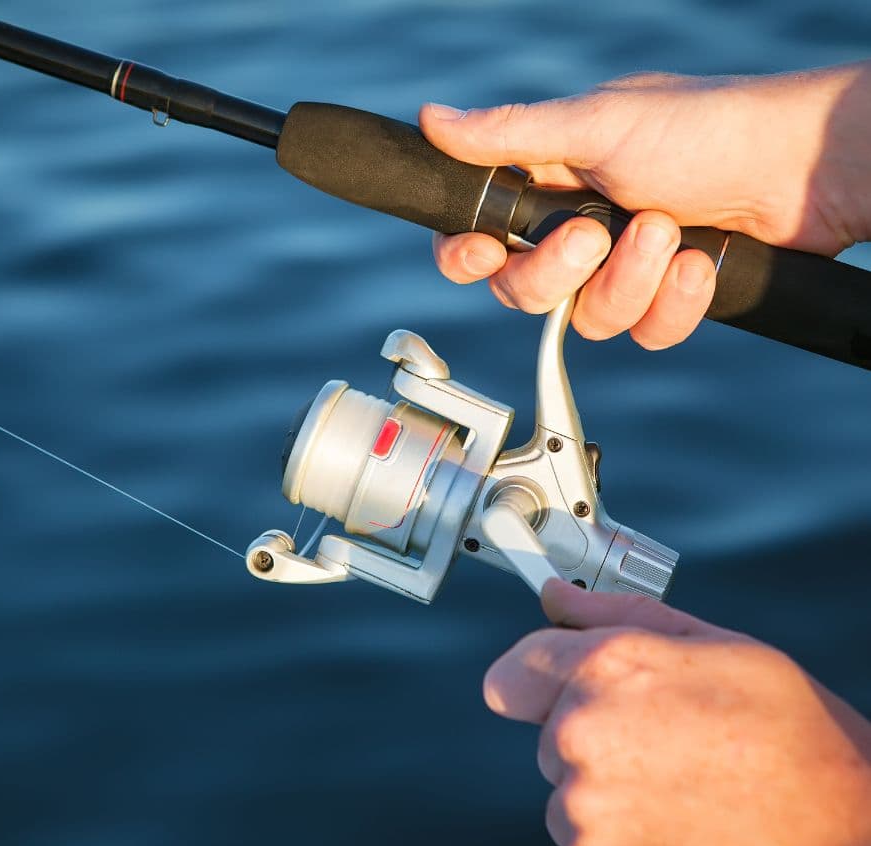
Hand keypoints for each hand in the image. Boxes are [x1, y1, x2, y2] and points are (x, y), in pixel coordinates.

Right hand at [419, 62, 870, 348]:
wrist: (802, 170)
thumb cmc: (709, 128)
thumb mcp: (599, 124)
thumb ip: (511, 135)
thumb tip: (434, 120)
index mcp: (552, 184)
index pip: (481, 234)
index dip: (468, 255)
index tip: (482, 253)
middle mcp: (579, 230)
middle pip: (522, 291)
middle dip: (560, 271)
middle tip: (597, 235)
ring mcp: (622, 270)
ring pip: (587, 320)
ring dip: (631, 281)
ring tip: (672, 231)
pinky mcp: (663, 301)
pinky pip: (643, 333)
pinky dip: (674, 303)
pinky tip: (701, 263)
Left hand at [485, 581, 870, 845]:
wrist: (855, 836)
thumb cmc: (793, 735)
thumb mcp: (716, 644)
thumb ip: (617, 615)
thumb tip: (556, 596)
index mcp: (605, 670)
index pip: (511, 676)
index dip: (535, 685)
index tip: (550, 694)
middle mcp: (582, 739)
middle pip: (551, 747)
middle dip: (595, 750)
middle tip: (669, 757)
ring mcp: (588, 819)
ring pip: (572, 808)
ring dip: (612, 810)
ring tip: (687, 804)